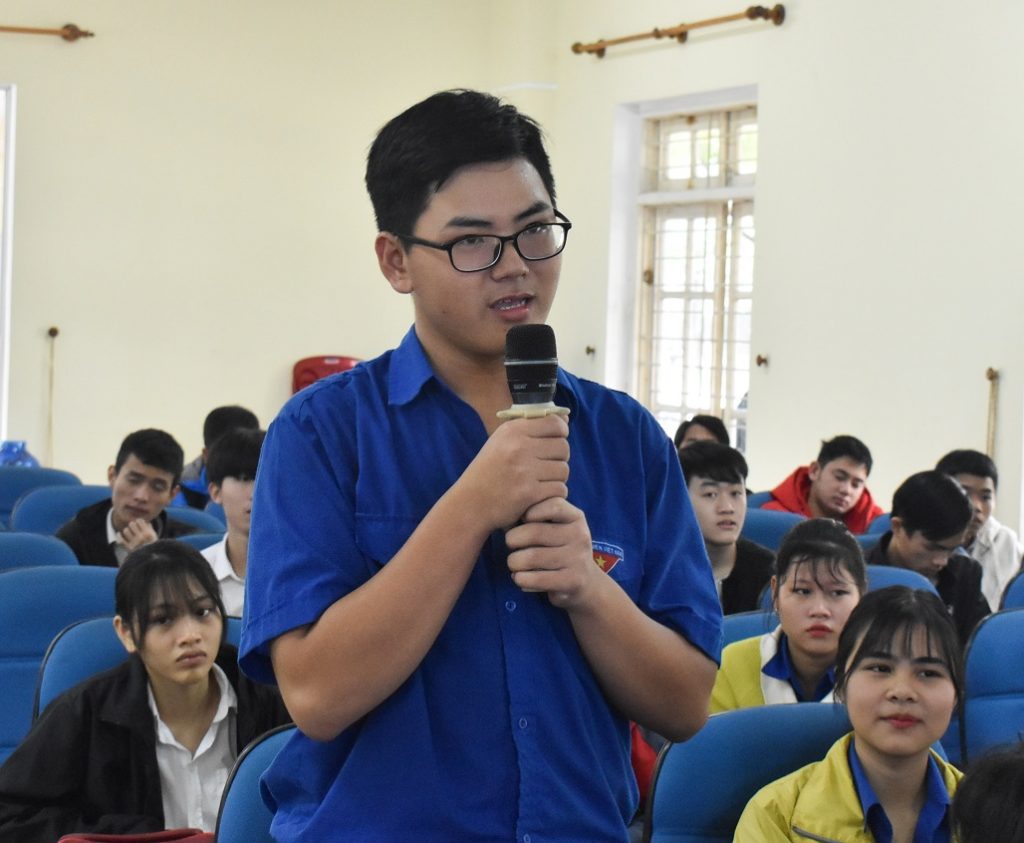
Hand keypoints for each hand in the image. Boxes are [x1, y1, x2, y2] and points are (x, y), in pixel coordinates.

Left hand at [118, 518, 157, 549]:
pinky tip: (119, 534)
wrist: (150, 560)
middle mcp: (141, 537)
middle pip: (132, 524)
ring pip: (125, 531)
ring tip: (129, 533)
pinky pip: (120, 539)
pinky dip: (119, 536)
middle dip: (132, 525)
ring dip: (127, 531)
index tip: (139, 524)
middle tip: (134, 528)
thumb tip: (146, 522)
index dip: (139, 521)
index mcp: (148, 533)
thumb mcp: (155, 537)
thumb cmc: (153, 547)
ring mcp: (134, 543)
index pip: (139, 521)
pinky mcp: (128, 548)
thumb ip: (150, 529)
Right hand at [458, 415, 569, 530]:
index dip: (561, 433)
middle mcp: (519, 447)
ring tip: (542, 481)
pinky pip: (559, 489)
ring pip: (563, 470)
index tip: (554, 442)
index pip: (555, 424)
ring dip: (557, 478)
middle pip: (563, 447)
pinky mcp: (529, 493)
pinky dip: (554, 494)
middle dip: (560, 458)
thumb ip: (531, 428)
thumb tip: (566, 419)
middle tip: (547, 466)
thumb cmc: (489, 471)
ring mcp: (524, 471)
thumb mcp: (501, 441)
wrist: (470, 504)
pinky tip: (541, 494)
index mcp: (513, 431)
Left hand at [505, 497, 599, 608]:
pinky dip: (520, 579)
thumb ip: (537, 513)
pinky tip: (520, 577)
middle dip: (512, 538)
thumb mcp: (555, 526)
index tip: (522, 519)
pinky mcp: (572, 581)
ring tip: (514, 563)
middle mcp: (580, 536)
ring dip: (514, 561)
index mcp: (575, 517)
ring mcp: (578, 559)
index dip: (530, 510)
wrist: (583, 581)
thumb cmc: (557, 547)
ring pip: (531, 557)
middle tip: (510, 544)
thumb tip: (508, 511)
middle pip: (535, 532)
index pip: (553, 505)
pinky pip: (535, 579)